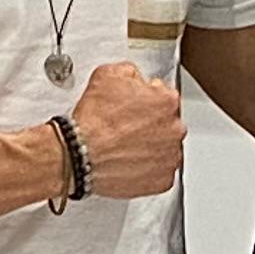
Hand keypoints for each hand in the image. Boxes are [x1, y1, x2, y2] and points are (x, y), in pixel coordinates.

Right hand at [66, 60, 182, 198]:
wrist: (80, 154)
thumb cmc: (94, 119)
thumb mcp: (108, 74)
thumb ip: (131, 72)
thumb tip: (135, 78)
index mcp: (166, 101)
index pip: (164, 97)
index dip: (146, 101)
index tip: (135, 107)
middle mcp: (174, 129)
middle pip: (168, 124)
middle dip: (151, 125)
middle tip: (127, 128)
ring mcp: (169, 156)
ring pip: (165, 149)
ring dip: (151, 147)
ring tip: (126, 147)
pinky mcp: (162, 180)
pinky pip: (160, 173)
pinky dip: (148, 169)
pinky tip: (129, 162)